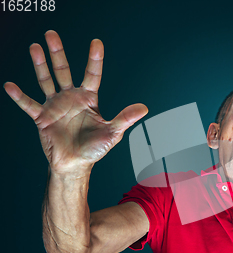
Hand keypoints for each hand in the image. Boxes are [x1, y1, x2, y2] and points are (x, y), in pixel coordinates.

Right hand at [4, 30, 147, 173]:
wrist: (75, 165)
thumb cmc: (95, 149)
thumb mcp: (113, 133)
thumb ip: (125, 118)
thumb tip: (145, 108)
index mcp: (89, 99)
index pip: (92, 74)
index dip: (94, 59)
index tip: (96, 42)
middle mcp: (71, 98)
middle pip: (64, 71)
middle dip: (58, 53)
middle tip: (51, 34)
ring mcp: (55, 106)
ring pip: (46, 81)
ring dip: (40, 65)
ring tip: (35, 47)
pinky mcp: (42, 118)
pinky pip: (29, 104)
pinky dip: (19, 96)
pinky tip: (10, 85)